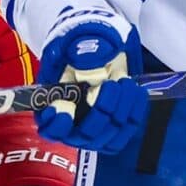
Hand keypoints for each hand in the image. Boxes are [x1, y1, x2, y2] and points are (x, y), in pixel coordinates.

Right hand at [34, 18, 145, 153]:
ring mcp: (94, 132)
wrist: (100, 52)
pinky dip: (134, 112)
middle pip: (84, 136)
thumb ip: (77, 57)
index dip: (56, 126)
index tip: (65, 112)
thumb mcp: (73, 47)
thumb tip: (89, 67)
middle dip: (101, 111)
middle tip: (110, 85)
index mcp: (52, 106)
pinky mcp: (114, 132)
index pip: (49, 129)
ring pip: (108, 137)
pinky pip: (126, 133)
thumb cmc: (81, 50)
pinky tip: (135, 91)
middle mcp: (72, 125)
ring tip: (125, 83)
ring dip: (121, 109)